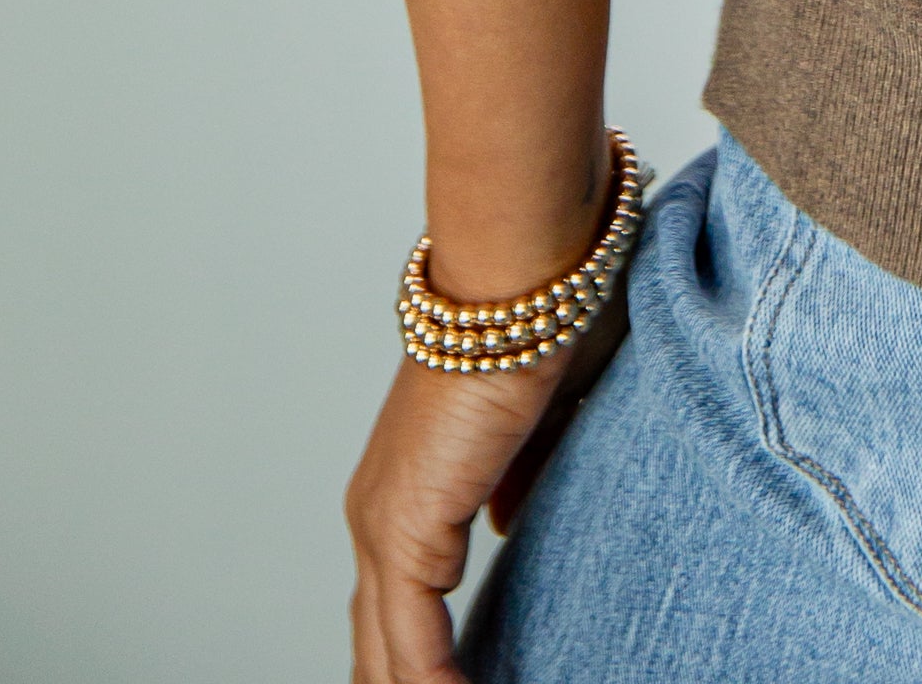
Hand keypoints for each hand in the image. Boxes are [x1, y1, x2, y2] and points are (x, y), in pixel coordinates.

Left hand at [345, 317, 621, 681]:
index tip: (450, 681)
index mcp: (406, 484)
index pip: (396, 600)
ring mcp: (383, 521)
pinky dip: (433, 682)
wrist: (528, 278)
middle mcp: (378, 510)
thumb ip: (517, 479)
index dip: (416, 656)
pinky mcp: (406, 527)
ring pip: (386, 648)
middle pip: (377, 638)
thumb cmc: (544, 323)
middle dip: (404, 681)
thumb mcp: (536, 423)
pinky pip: (411, 640)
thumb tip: (508, 525)